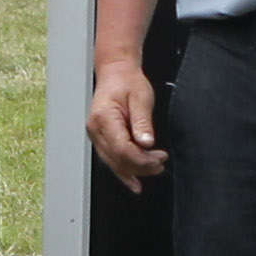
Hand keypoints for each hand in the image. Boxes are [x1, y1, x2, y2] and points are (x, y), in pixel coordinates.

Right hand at [86, 57, 166, 190]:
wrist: (116, 73)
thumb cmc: (127, 82)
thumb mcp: (141, 97)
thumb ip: (142, 122)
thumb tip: (146, 143)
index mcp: (104, 117)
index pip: (122, 148)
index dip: (141, 159)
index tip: (159, 158)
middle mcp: (95, 129)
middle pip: (117, 158)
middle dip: (141, 166)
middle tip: (160, 164)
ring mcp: (96, 135)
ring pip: (113, 162)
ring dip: (135, 170)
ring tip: (154, 169)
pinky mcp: (101, 138)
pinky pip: (111, 159)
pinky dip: (123, 172)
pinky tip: (134, 182)